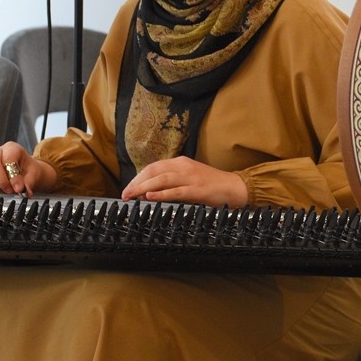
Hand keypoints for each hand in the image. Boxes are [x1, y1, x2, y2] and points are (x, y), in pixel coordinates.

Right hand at [0, 143, 56, 196]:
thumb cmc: (28, 172)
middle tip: (9, 190)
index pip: (8, 157)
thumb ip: (28, 184)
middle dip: (0, 179)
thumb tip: (23, 191)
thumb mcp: (33, 177)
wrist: (24, 175)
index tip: (18, 188)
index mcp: (12, 149)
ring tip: (0, 189)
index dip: (12, 175)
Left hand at [120, 155, 247, 207]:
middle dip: (136, 182)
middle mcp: (184, 167)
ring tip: (132, 196)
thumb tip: (150, 191)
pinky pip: (176, 191)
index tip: (128, 188)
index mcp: (181, 163)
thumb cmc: (212, 185)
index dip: (138, 177)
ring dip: (143, 188)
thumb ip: (173, 181)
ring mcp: (191, 178)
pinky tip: (150, 197)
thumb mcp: (190, 177)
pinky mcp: (197, 190)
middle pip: (154, 171)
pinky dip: (161, 194)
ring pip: (161, 179)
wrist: (234, 187)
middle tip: (125, 194)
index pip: (154, 167)